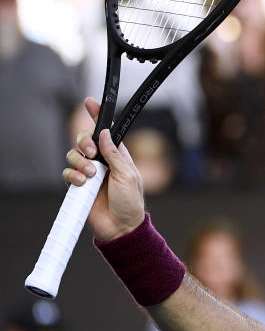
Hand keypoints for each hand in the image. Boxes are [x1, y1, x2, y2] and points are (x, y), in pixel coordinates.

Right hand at [63, 97, 145, 240]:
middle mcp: (102, 162)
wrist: (120, 227)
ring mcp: (89, 173)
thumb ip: (114, 154)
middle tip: (92, 154)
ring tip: (91, 175)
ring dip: (80, 162)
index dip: (98, 117)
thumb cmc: (130, 202)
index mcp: (118, 156)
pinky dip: (73, 176)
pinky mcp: (79, 185)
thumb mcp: (127, 175)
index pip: (106, 132)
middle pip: (85, 141)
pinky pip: (68, 173)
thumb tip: (105, 133)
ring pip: (73, 155)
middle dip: (84, 143)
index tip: (90, 102)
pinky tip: (83, 183)